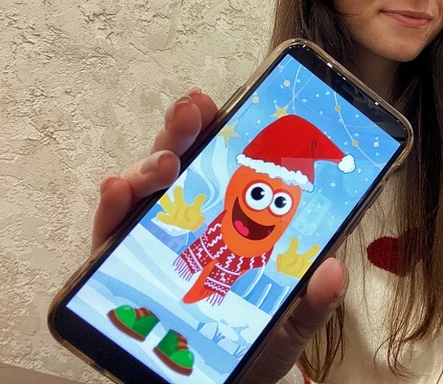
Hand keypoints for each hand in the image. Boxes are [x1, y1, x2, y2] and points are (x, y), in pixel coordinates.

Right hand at [92, 88, 348, 383]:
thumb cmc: (251, 341)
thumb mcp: (291, 320)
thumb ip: (314, 300)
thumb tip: (333, 270)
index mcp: (229, 219)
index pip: (222, 164)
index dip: (218, 128)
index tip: (219, 101)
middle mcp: (186, 221)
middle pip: (181, 165)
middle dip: (183, 132)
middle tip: (192, 112)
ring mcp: (151, 241)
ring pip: (144, 189)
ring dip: (150, 164)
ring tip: (165, 163)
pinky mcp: (118, 268)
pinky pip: (109, 233)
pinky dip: (111, 207)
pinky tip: (117, 189)